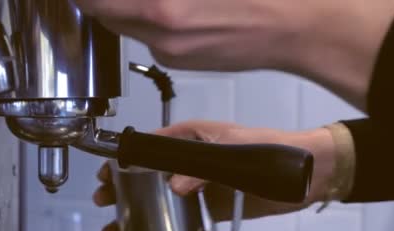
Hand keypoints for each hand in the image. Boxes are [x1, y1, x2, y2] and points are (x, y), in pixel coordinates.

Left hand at [74, 0, 393, 108]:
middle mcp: (159, 35)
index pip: (97, 1)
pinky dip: (142, 17)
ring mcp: (168, 52)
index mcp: (164, 8)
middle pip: (104, 12)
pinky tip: (164, 4)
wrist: (297, 28)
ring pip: (124, 25)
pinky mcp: (179, 61)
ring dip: (120, 5)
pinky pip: (145, 36)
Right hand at [93, 120, 336, 230]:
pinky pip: (181, 214)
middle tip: (103, 201)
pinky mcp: (210, 204)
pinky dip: (163, 224)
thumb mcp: (233, 152)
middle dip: (121, 187)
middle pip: (146, 173)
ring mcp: (199, 183)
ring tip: (115, 227)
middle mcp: (190, 159)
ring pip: (159, 196)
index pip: (148, 146)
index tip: (106, 173)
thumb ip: (202, 168)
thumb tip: (175, 187)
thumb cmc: (270, 150)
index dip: (124, 159)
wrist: (304, 174)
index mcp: (191, 137)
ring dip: (136, 210)